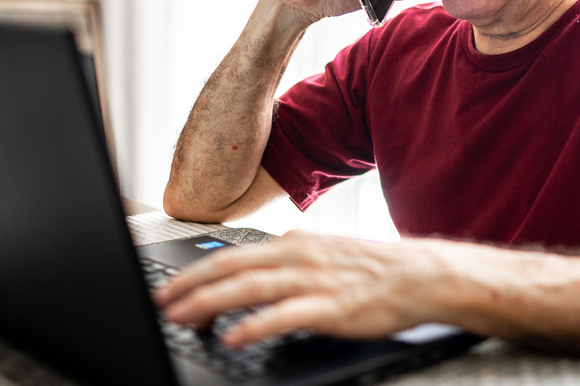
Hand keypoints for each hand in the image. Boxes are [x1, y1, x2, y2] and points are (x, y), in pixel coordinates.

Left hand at [153, 231, 439, 347]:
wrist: (418, 275)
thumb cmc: (369, 269)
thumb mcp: (321, 254)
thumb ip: (286, 260)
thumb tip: (250, 267)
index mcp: (293, 243)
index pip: (231, 255)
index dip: (195, 272)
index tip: (169, 288)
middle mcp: (297, 256)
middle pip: (231, 267)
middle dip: (191, 286)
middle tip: (162, 303)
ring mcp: (313, 280)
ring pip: (250, 287)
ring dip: (211, 303)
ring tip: (184, 318)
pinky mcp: (331, 307)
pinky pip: (285, 316)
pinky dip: (255, 325)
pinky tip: (234, 336)